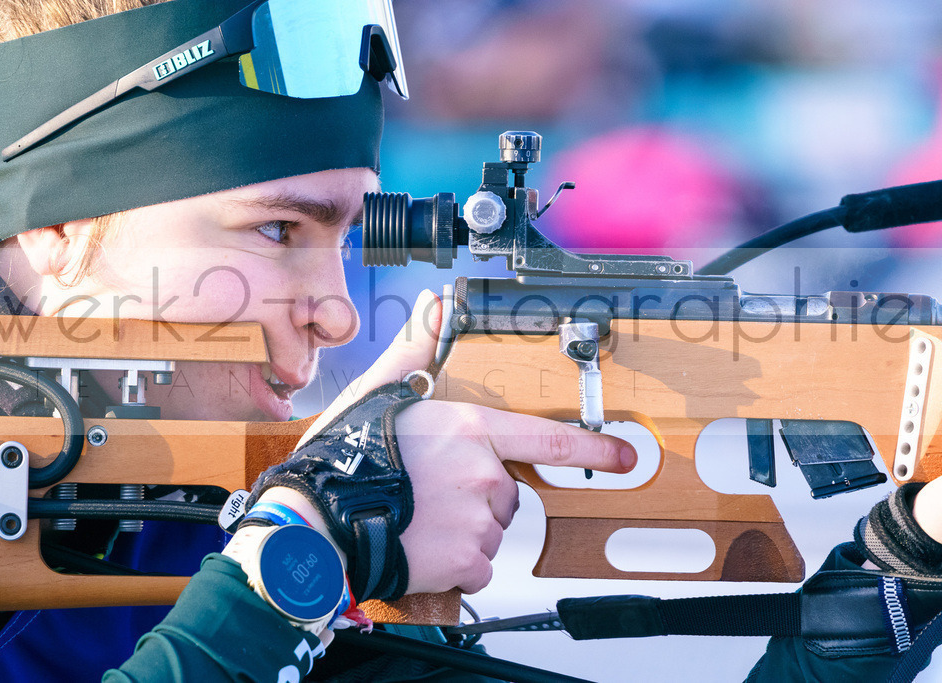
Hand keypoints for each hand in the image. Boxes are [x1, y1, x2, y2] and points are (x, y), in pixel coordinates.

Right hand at [299, 290, 635, 594]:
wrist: (317, 521)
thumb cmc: (345, 458)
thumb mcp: (379, 394)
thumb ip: (415, 352)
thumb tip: (434, 307)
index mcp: (471, 431)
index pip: (547, 441)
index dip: (592, 450)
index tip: (625, 457)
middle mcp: (483, 475)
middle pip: (506, 494)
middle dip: (477, 498)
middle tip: (428, 495)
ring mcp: (476, 521)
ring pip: (488, 532)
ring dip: (462, 532)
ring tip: (417, 519)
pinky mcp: (464, 562)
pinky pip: (476, 568)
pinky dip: (454, 566)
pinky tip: (421, 547)